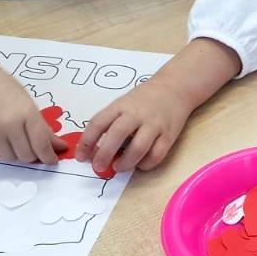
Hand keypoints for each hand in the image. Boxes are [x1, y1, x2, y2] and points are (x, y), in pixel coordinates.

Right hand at [0, 46, 57, 163]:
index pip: (41, 145)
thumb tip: (59, 148)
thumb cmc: (5, 89)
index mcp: (26, 113)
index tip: (51, 159)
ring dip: (14, 152)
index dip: (48, 156)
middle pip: (26, 156)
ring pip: (9, 157)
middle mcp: (8, 124)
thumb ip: (43, 128)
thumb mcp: (29, 104)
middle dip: (31, 154)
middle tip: (29, 144)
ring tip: (10, 136)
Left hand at [76, 38, 241, 173]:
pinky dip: (146, 164)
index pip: (98, 123)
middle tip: (98, 167)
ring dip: (126, 163)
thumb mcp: (123, 104)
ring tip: (118, 168)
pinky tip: (140, 164)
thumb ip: (111, 122)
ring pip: (138, 148)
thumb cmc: (144, 99)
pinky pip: (157, 155)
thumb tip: (94, 149)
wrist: (175, 87)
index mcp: (120, 106)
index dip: (86, 142)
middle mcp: (136, 114)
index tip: (81, 157)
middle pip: (116, 136)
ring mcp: (154, 125)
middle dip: (104, 154)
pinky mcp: (169, 135)